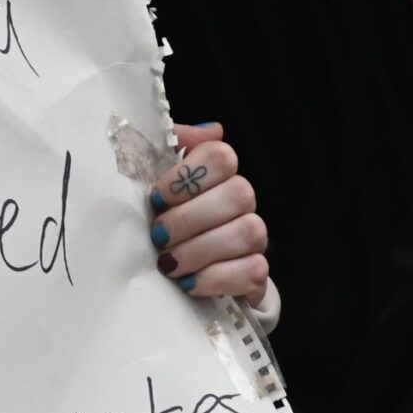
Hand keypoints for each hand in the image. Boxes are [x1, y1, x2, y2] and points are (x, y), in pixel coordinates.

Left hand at [149, 123, 269, 302]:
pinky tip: (190, 283)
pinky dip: (216, 278)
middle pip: (239, 193)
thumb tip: (210, 129)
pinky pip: (253, 270)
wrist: (177, 277)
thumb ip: (170, 149)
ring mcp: (255, 238)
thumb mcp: (155, 187)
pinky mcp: (257, 274)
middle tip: (158, 236)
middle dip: (190, 219)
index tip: (156, 199)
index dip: (187, 176)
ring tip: (169, 264)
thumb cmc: (164, 225)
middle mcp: (242, 202)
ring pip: (249, 231)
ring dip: (200, 250)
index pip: (221, 156)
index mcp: (218, 175)